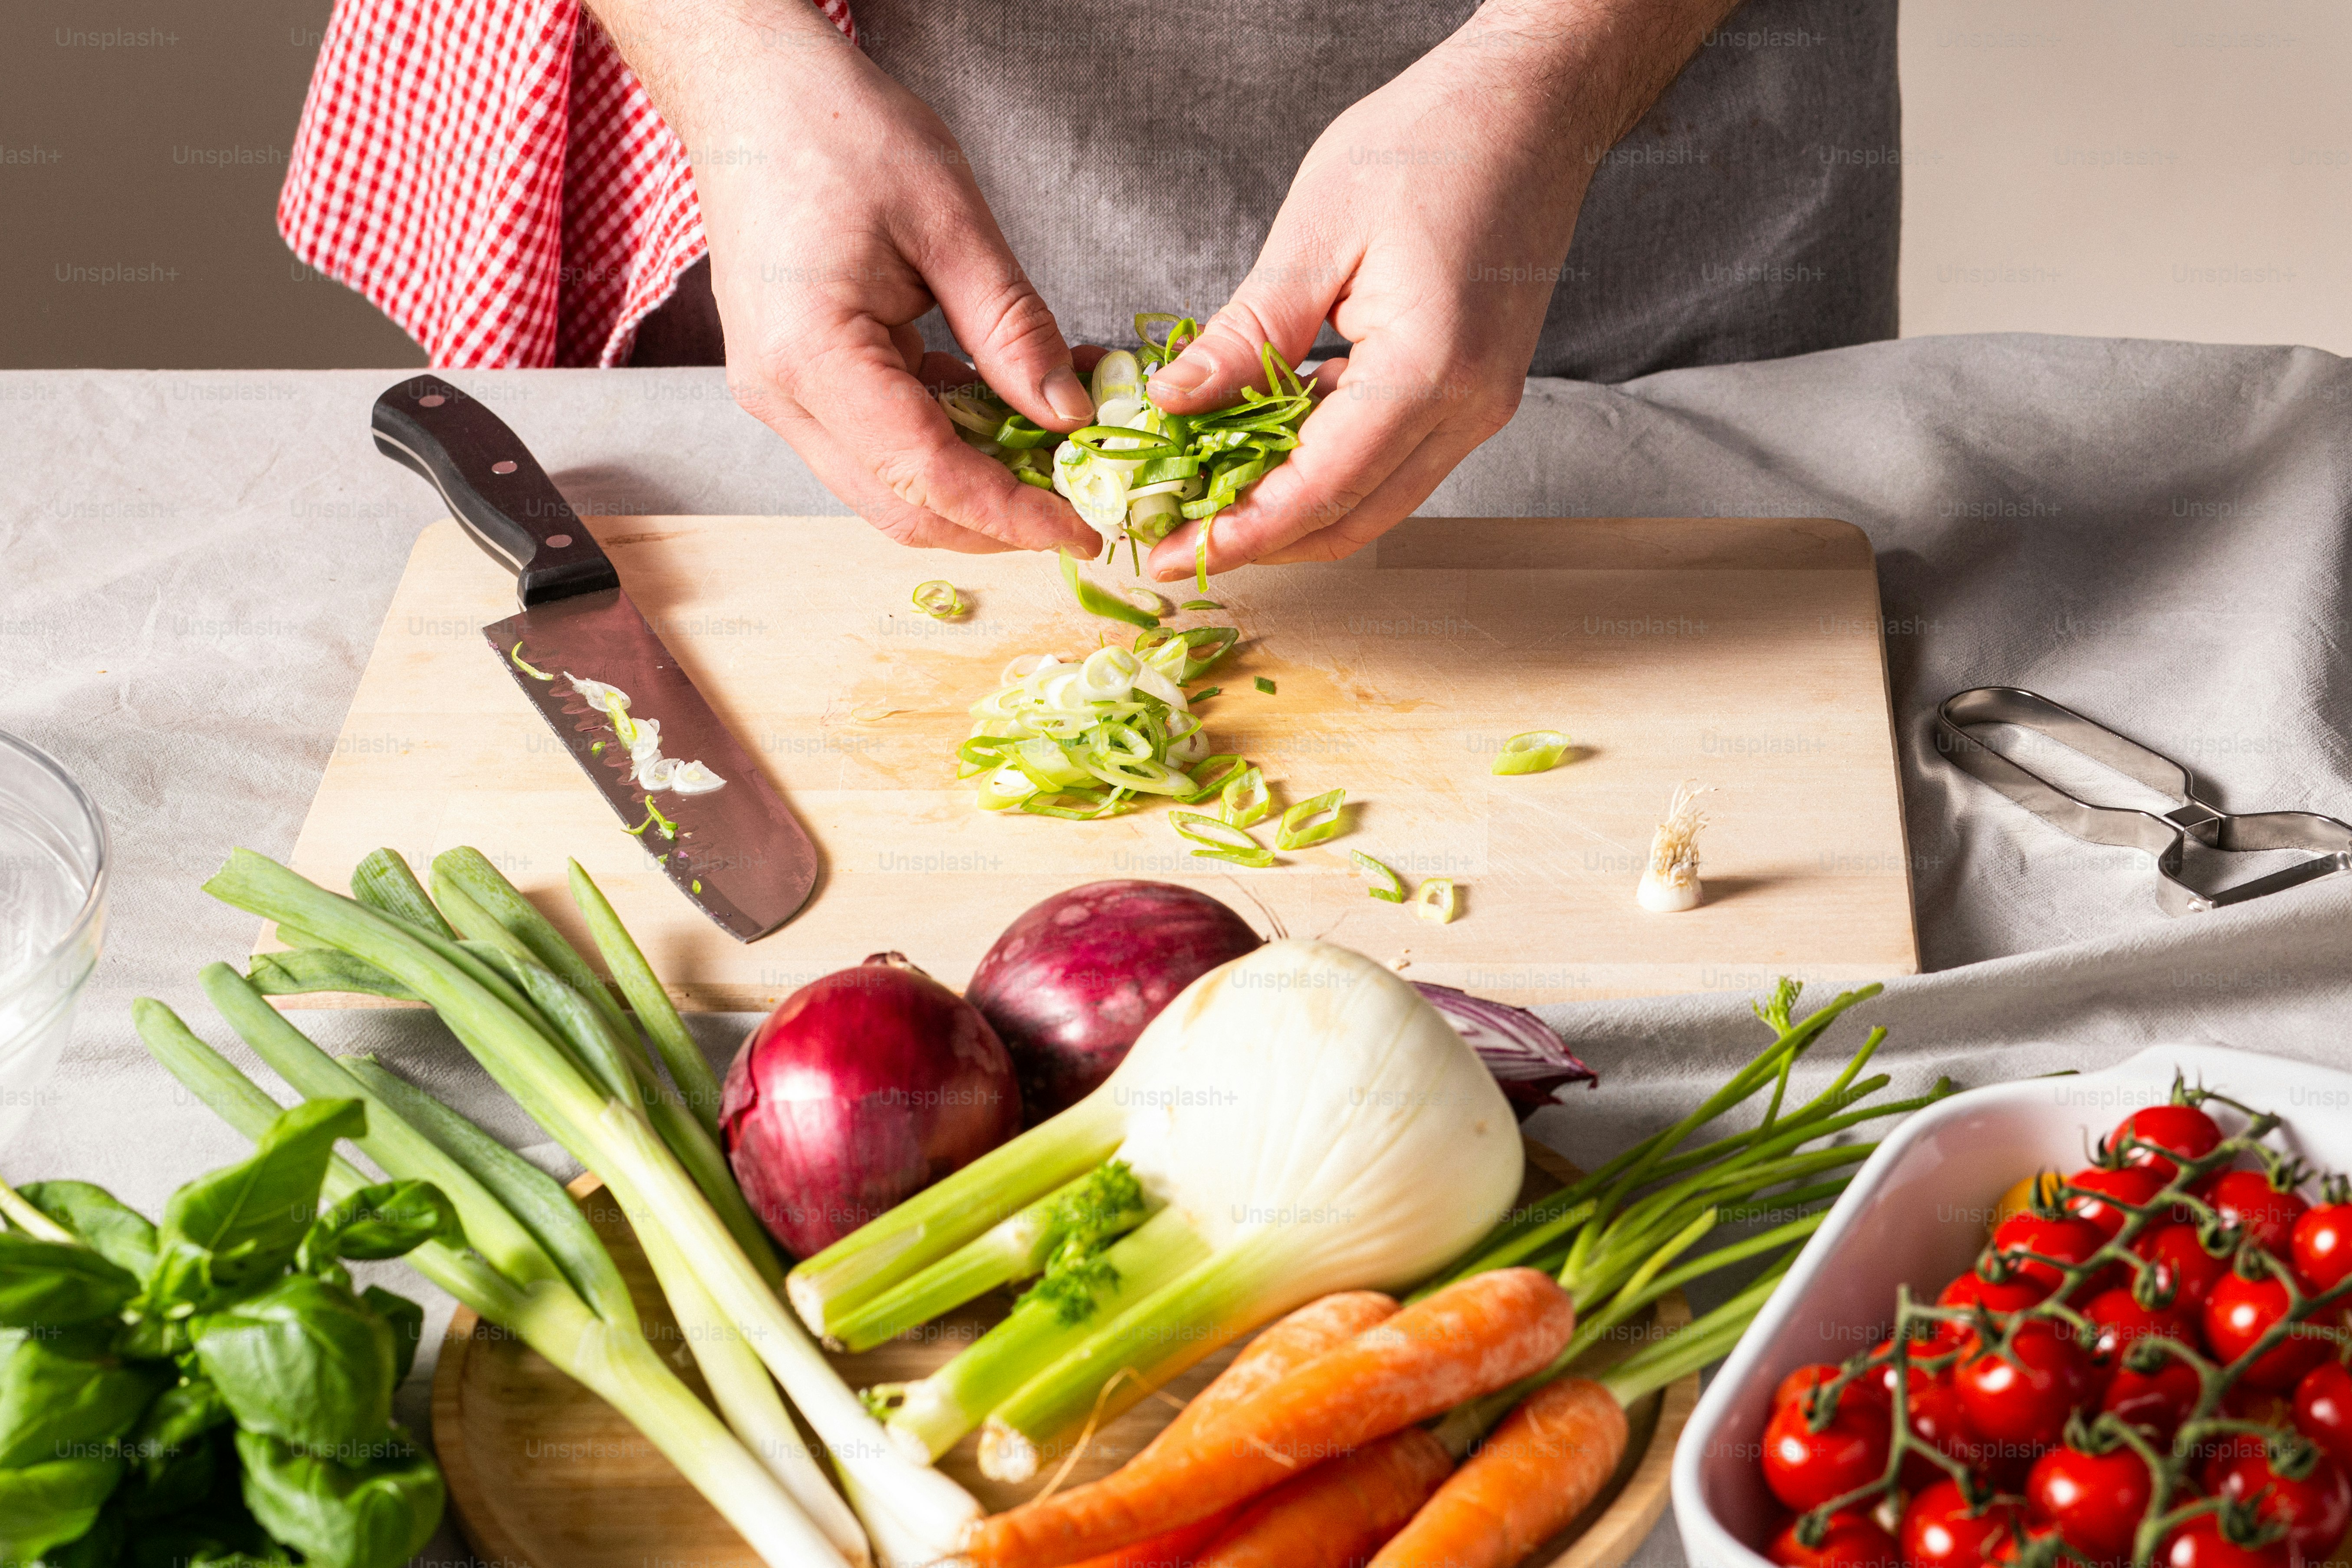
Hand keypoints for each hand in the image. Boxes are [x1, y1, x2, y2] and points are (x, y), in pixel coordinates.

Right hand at [604, 0, 1097, 554]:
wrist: (754, 92)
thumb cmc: (837, 131)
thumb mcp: (950, 221)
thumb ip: (1012, 329)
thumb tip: (1069, 416)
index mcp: (811, 356)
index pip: (926, 477)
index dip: (1011, 515)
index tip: (1082, 531)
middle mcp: (781, 395)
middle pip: (900, 509)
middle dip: (994, 523)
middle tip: (1078, 508)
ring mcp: (780, 395)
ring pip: (888, 488)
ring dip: (973, 487)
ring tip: (1052, 456)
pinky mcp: (796, 383)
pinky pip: (878, 444)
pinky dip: (946, 445)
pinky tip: (1005, 415)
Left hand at [1142, 0, 1722, 578]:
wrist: (1532, 108)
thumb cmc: (1432, 143)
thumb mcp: (1316, 231)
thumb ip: (1248, 332)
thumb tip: (1174, 403)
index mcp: (1433, 367)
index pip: (1323, 486)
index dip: (1242, 531)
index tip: (1172, 556)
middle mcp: (1470, 406)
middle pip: (1352, 516)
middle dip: (1260, 543)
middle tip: (1174, 547)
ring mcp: (1480, 406)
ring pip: (1375, 501)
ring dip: (1293, 516)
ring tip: (1209, 509)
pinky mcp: (1474, 393)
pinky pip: (1393, 460)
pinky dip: (1327, 472)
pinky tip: (1266, 458)